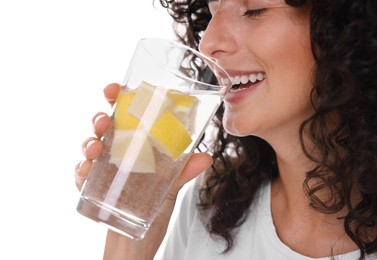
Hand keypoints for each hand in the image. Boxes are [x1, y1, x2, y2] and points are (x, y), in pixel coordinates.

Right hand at [74, 83, 211, 258]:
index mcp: (137, 144)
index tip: (117, 89)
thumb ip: (184, 171)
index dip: (120, 98)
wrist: (137, 239)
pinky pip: (81, 174)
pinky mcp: (92, 186)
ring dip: (89, 142)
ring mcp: (103, 167)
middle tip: (104, 120)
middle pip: (104, 125)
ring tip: (95, 147)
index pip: (127, 114)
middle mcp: (118, 151)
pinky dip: (81, 170)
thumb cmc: (153, 206)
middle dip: (100, 117)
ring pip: (90, 145)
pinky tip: (85, 171)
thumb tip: (206, 157)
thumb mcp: (171, 187)